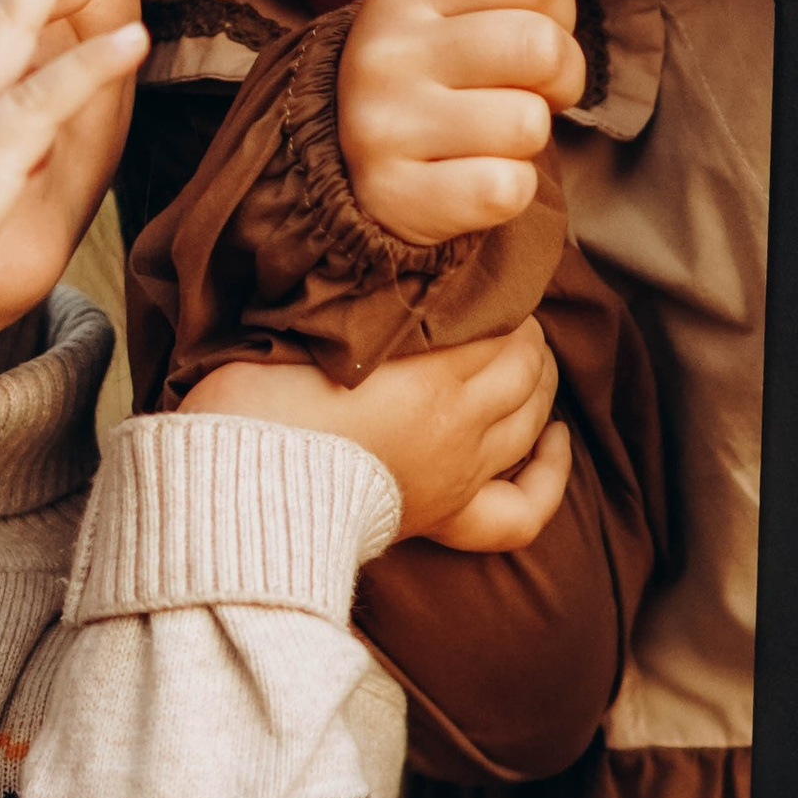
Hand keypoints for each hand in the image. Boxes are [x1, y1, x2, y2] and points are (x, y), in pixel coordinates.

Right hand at [180, 322, 572, 550]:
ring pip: (532, 419)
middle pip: (524, 368)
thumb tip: (372, 283)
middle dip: (524, 335)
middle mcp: (457, 424)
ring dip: (541, 383)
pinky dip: (551, 474)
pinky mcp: (445, 517)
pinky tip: (557, 442)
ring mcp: (458, 474)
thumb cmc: (254, 412)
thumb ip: (353, 311)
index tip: (478, 280)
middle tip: (504, 315)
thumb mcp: (298, 336)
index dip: (497, 298)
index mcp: (429, 376)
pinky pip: (524, 508)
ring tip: (528, 360)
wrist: (240, 502)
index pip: (497, 327)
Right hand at [337, 0, 591, 245]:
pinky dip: (508, 189)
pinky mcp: (395, 198)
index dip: (555, 7)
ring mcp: (380, 129)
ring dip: (528, 136)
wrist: (360, 169)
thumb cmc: (440, 70)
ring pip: (527, 124)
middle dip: (557, 75)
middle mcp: (381, 52)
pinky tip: (470, 177)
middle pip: (540, 47)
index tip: (524, 31)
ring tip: (489, 134)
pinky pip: (507, 189)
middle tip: (523, 91)